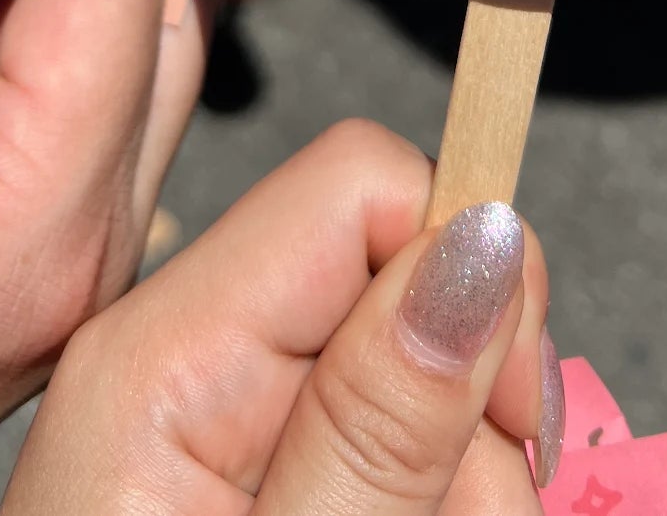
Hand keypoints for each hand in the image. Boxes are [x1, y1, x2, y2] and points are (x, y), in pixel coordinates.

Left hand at [0, 122, 564, 515]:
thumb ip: (382, 415)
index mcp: (164, 353)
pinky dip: (437, 510)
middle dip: (472, 419)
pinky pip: (412, 457)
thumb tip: (482, 231)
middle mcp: (190, 359)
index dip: (466, 272)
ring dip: (462, 492)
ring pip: (439, 387)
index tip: (501, 418)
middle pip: (416, 283)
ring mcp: (229, 422)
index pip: (363, 184)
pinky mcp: (273, 476)